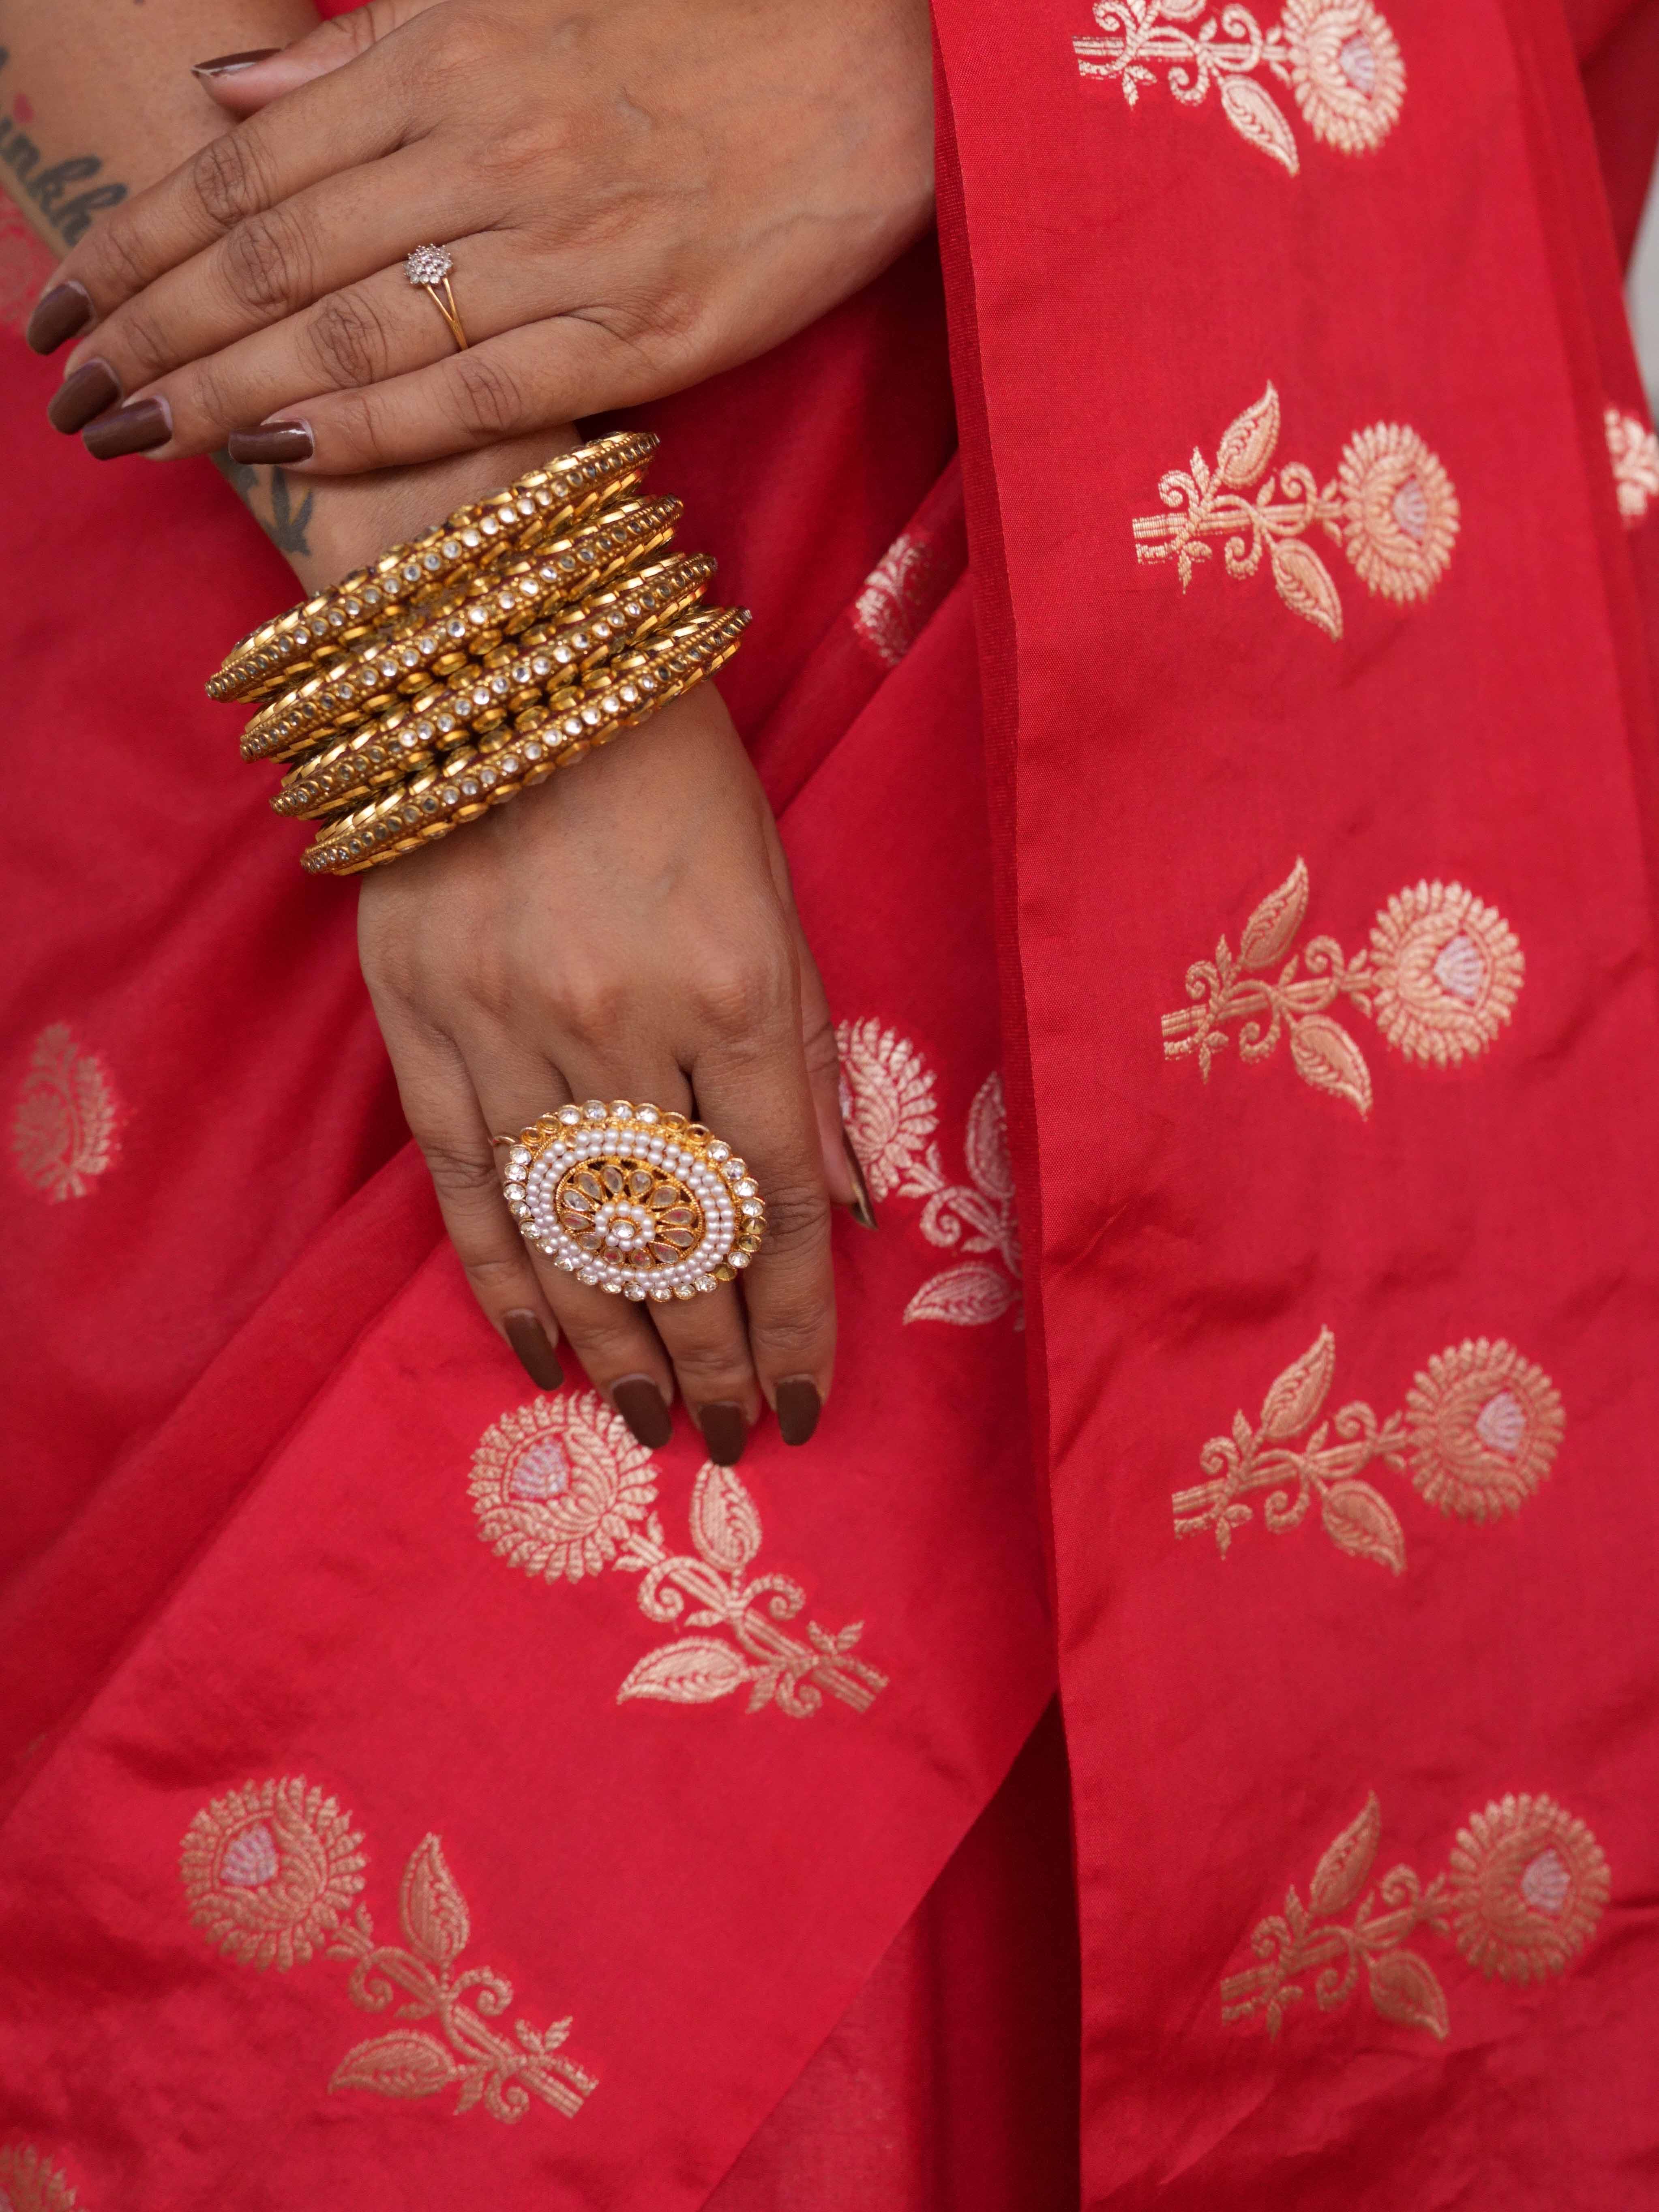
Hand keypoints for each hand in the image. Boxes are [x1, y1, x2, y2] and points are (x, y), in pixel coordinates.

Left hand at [39, 0, 934, 469]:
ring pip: (353, 327)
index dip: (139, 240)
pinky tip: (283, 446)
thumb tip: (231, 96)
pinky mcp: (638, 330)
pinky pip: (475, 391)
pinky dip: (372, 422)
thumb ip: (367, 50)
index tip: (66, 303)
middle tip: (74, 398)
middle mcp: (485, 151)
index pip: (246, 166)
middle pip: (274, 255)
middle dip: (155, 328)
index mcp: (447, 61)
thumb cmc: (699, 24)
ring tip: (143, 435)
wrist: (883, 66)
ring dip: (226, 387)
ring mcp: (562, 247)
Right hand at [358, 674, 855, 1461]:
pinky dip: (502, 1280)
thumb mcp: (779, 897)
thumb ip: (810, 1056)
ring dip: (616, 1343)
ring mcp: (510, 1027)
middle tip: (734, 1437)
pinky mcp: (420, 1020)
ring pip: (571, 1231)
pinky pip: (464, 1186)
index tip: (809, 1396)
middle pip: (679, 1238)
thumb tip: (845, 1208)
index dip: (800, 1317)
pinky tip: (537, 1354)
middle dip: (716, 1356)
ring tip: (652, 1420)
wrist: (508, 662)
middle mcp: (626, 1023)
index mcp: (739, 987)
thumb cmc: (674, 776)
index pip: (781, 1200)